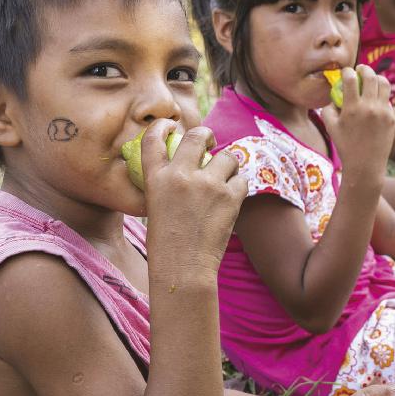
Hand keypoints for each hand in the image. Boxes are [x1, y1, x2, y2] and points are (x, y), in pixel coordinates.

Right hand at [142, 120, 247, 281]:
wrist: (183, 269)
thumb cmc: (166, 245)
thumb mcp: (154, 207)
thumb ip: (166, 183)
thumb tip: (182, 167)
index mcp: (156, 178)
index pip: (152, 139)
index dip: (162, 126)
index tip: (170, 125)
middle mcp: (180, 175)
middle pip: (197, 135)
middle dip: (207, 135)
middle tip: (210, 141)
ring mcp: (207, 184)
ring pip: (227, 156)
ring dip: (228, 166)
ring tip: (224, 179)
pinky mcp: (229, 196)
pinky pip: (241, 179)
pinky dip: (239, 187)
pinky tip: (232, 198)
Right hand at [323, 65, 394, 181]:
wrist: (365, 164)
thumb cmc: (345, 146)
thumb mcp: (330, 127)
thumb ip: (328, 108)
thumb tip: (333, 95)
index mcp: (352, 108)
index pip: (350, 79)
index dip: (347, 71)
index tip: (345, 72)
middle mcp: (369, 107)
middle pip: (370, 76)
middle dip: (364, 69)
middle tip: (360, 70)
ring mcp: (383, 111)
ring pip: (384, 83)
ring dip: (377, 78)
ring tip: (371, 80)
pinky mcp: (392, 117)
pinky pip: (387, 99)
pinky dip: (381, 95)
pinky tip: (376, 99)